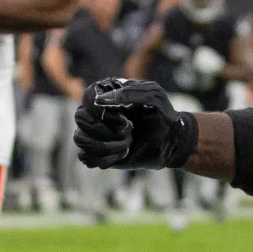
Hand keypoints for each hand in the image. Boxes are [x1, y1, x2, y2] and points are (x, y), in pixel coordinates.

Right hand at [74, 77, 197, 170]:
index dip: (100, 108)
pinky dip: (105, 159)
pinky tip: (122, 154)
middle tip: (129, 130)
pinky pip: (86, 158)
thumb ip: (129, 93)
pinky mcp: (98, 153)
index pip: (88, 96)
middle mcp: (96, 112)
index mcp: (107, 93)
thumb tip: (100, 100)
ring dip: (106, 145)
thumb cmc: (162, 114)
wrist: (172, 141)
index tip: (121, 116)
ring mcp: (95, 133)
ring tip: (127, 144)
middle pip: (80, 119)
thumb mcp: (153, 96)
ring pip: (81, 139)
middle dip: (105, 129)